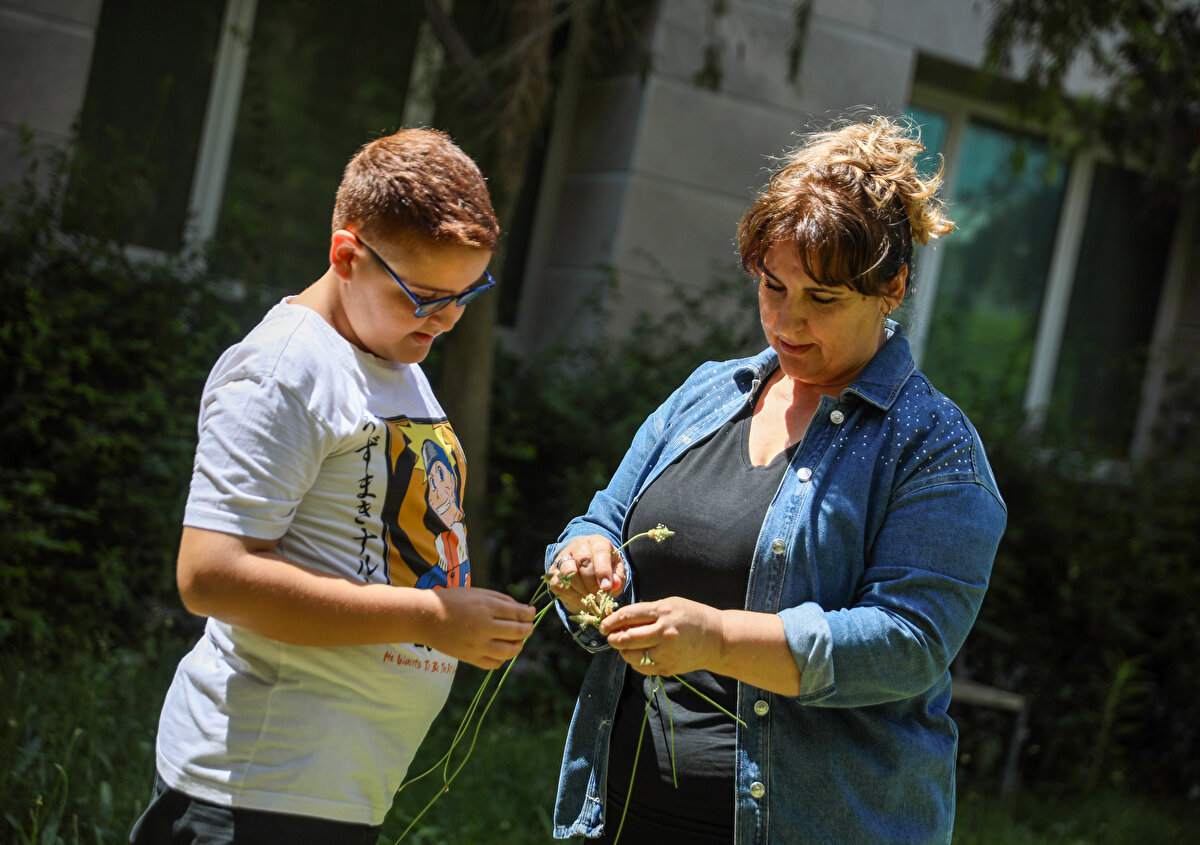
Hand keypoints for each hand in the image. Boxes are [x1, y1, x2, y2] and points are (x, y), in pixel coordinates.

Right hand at [423, 587, 535, 669]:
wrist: (426, 617)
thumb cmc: (453, 601)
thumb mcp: (479, 593)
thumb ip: (503, 601)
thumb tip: (525, 611)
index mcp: (486, 608)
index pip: (519, 614)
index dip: (529, 614)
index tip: (531, 613)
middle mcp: (483, 628)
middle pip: (518, 633)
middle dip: (528, 629)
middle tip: (528, 626)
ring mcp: (476, 645)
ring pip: (509, 652)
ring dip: (518, 645)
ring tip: (517, 640)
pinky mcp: (470, 658)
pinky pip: (494, 663)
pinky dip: (502, 658)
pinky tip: (501, 649)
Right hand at [545, 535, 627, 613]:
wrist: (588, 574)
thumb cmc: (606, 571)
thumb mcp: (617, 573)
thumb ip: (618, 579)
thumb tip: (614, 585)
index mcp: (597, 542)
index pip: (600, 551)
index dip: (603, 570)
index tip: (606, 587)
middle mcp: (579, 545)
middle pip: (583, 560)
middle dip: (592, 581)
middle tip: (598, 594)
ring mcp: (563, 557)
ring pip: (569, 572)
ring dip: (581, 588)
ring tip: (589, 595)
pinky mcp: (553, 571)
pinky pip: (558, 584)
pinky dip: (570, 594)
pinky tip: (578, 595)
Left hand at [600, 597, 724, 675]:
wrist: (717, 639)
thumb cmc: (692, 617)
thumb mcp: (671, 604)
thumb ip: (647, 611)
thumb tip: (620, 619)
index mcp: (664, 613)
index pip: (629, 616)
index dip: (611, 621)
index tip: (604, 624)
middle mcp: (664, 633)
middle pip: (626, 638)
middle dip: (612, 637)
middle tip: (608, 636)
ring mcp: (666, 653)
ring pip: (631, 655)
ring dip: (622, 650)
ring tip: (623, 645)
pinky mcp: (668, 668)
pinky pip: (642, 667)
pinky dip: (634, 661)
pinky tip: (637, 654)